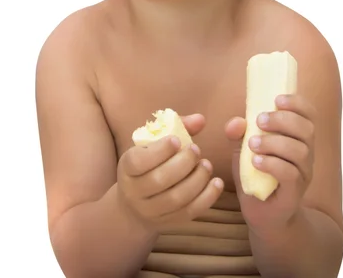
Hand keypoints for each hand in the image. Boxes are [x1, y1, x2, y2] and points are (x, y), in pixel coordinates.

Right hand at [117, 114, 223, 229]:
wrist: (134, 205)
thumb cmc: (147, 165)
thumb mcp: (152, 145)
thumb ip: (177, 127)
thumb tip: (200, 119)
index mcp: (127, 168)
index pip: (138, 161)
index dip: (159, 151)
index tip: (177, 140)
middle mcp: (134, 192)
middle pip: (159, 180)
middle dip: (183, 163)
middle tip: (196, 150)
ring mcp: (150, 211)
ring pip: (175, 199)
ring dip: (196, 180)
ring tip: (207, 165)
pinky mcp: (167, 223)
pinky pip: (188, 213)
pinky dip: (206, 198)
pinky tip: (216, 183)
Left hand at [225, 94, 315, 235]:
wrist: (262, 214)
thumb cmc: (254, 175)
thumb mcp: (242, 150)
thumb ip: (238, 134)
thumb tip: (235, 122)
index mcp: (297, 138)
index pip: (309, 115)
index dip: (297, 103)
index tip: (277, 99)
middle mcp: (306, 154)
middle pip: (306, 129)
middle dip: (282, 120)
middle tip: (259, 120)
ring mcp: (303, 174)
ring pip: (300, 151)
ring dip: (274, 142)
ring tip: (253, 143)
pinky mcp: (294, 194)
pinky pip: (291, 174)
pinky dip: (273, 164)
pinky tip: (255, 161)